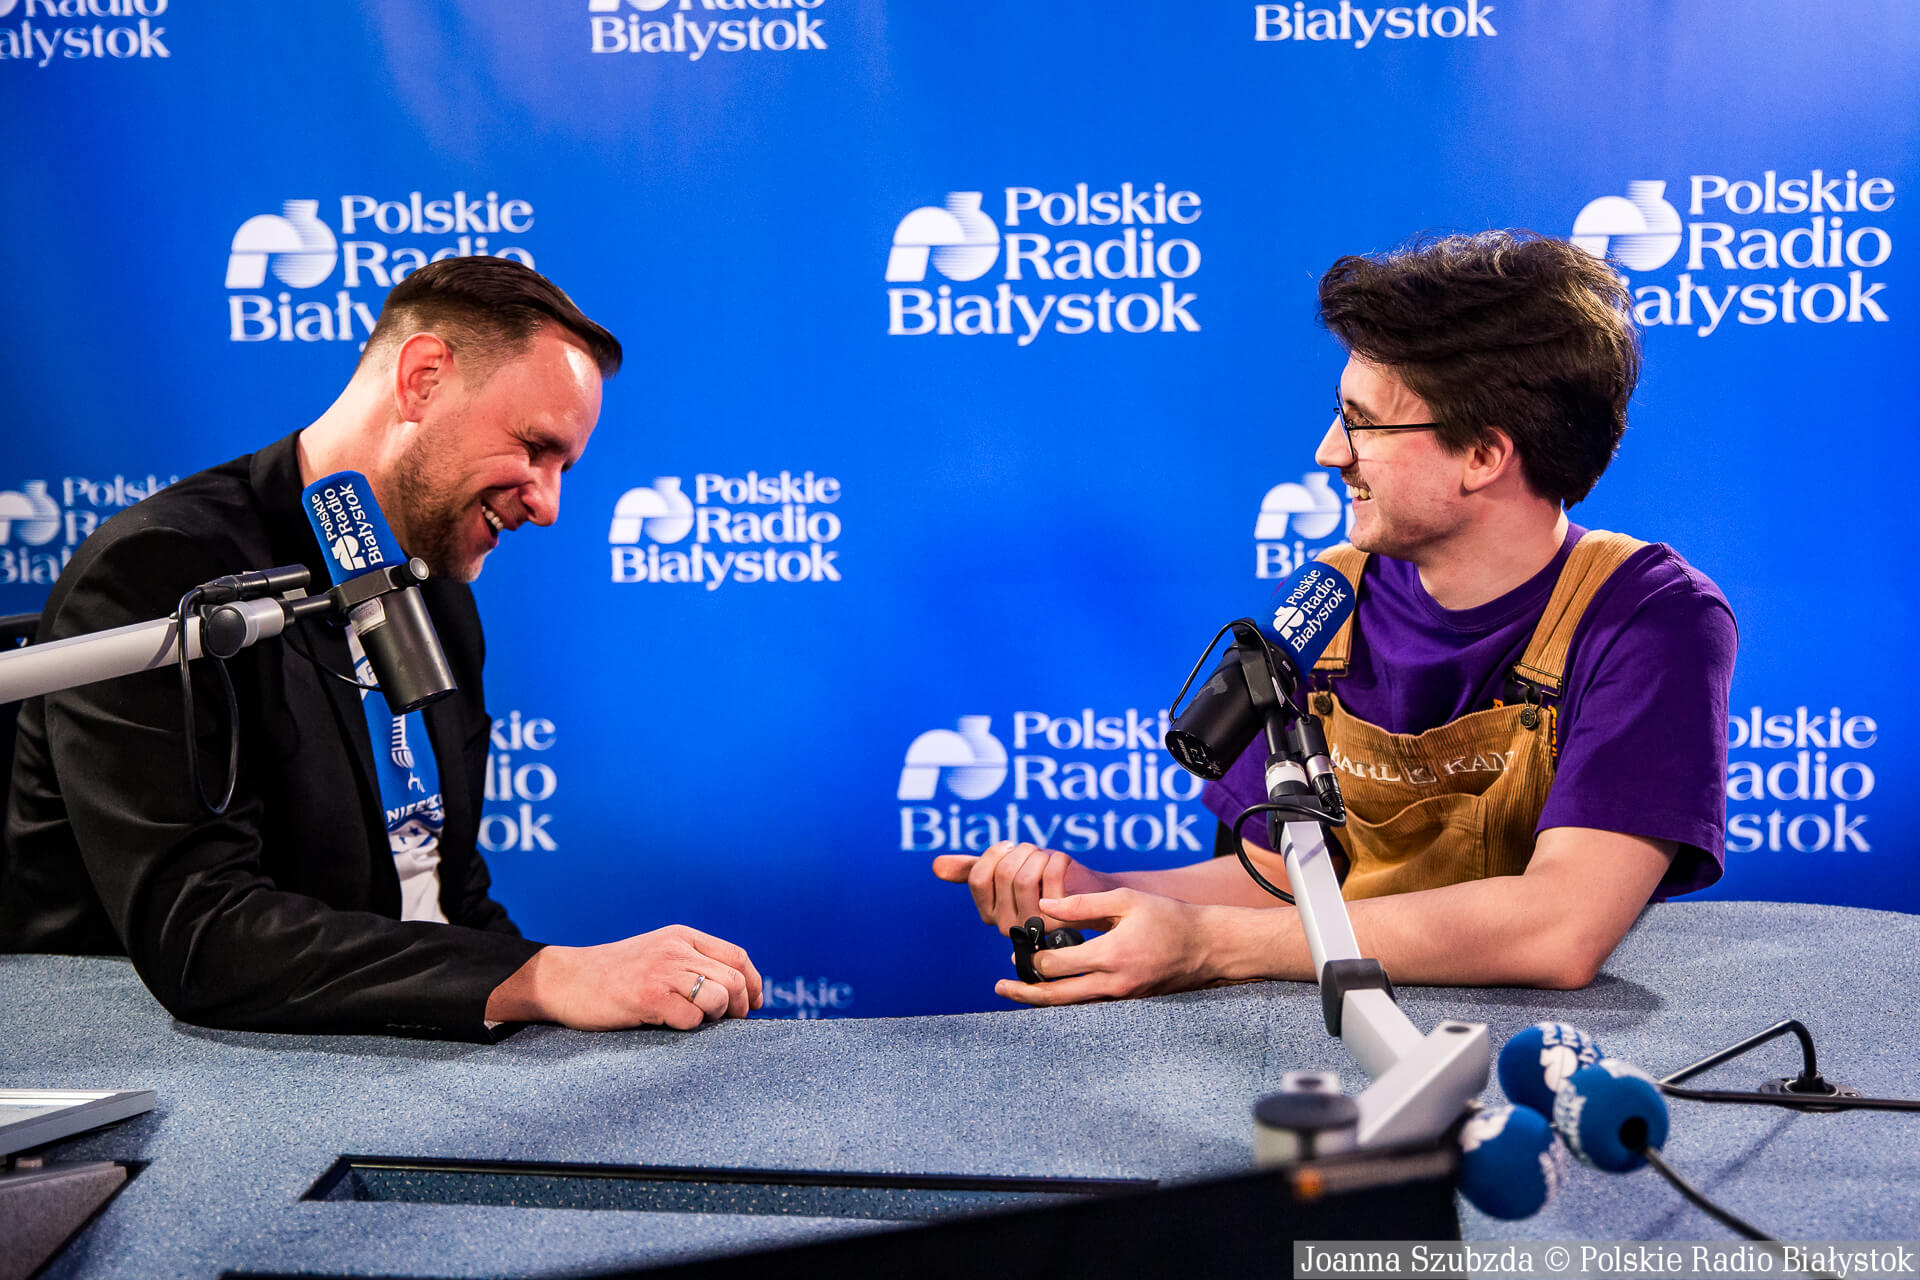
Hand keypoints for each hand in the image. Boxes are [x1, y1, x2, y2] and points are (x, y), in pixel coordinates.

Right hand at [487, 925, 763, 1029]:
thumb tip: (737, 990)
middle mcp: (676, 949)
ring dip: (713, 1017)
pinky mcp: (648, 996)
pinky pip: (691, 1018)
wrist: (565, 979)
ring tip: (691, 1019)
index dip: (753, 983)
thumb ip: (691, 962)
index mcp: (682, 936)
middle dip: (738, 1007)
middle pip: (734, 980)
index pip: (737, 957)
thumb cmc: (614, 974)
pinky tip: (666, 1023)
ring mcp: (662, 972)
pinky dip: (687, 1026)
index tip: (754, 1005)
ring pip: (719, 998)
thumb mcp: (657, 954)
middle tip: (726, 1022)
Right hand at [931, 841, 1115, 934]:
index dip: (994, 854)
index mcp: (991, 913)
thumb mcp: (1007, 870)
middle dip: (1021, 851)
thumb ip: (972, 869)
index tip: (1009, 848)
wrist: (1091, 895)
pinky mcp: (1061, 920)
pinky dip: (1057, 859)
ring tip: (1046, 857)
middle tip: (1032, 851)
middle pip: (1003, 873)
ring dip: (1038, 855)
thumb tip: (936, 866)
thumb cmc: (1047, 880)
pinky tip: (1062, 862)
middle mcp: (1009, 925)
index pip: (978, 879)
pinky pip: (1051, 876)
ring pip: (1025, 876)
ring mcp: (1035, 926)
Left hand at [993, 887, 1224, 1005]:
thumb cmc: (1169, 918)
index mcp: (1111, 956)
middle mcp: (1115, 985)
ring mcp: (1122, 999)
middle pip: (1056, 998)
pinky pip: (1089, 1007)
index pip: (1056, 966)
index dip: (1032, 956)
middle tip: (1000, 985)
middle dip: (1024, 991)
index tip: (1022, 944)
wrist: (1209, 947)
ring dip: (1042, 1001)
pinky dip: (1067, 1001)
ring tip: (1016, 992)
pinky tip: (1052, 992)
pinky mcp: (1129, 1004)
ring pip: (1071, 1008)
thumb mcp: (1126, 900)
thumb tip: (1042, 905)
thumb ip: (1082, 904)